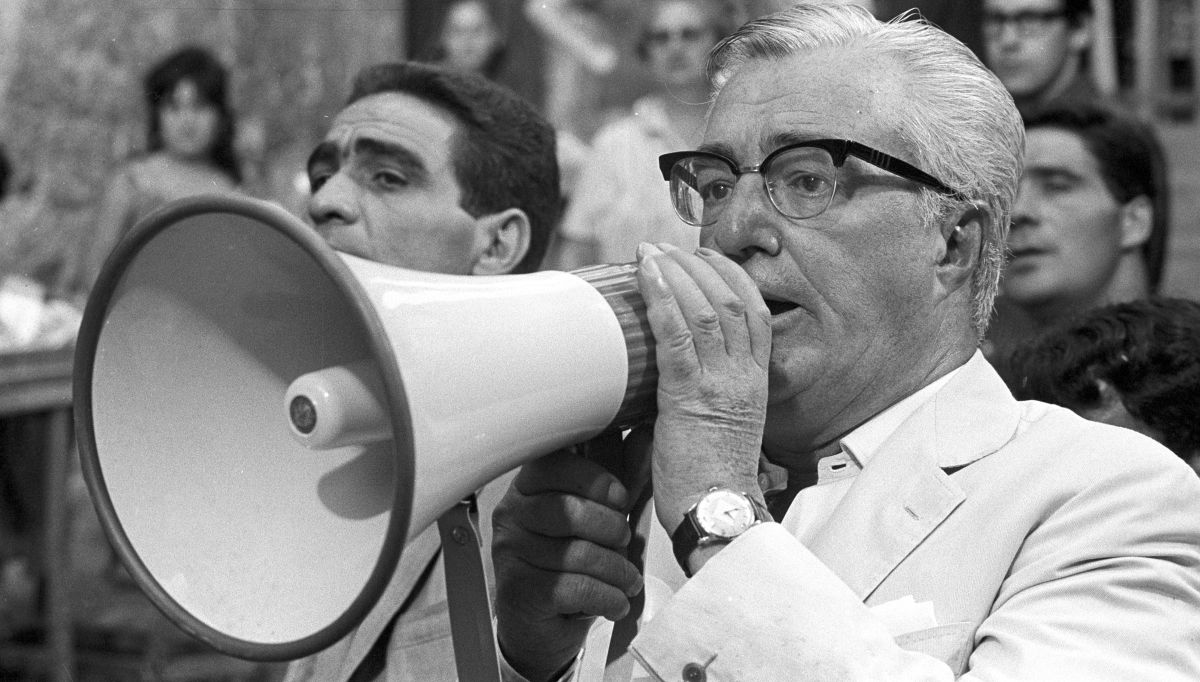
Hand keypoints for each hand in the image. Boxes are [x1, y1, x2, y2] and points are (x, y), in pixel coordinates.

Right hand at [492, 433, 646, 681]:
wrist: (542, 623)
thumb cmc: (572, 562)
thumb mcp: (600, 518)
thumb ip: (620, 481)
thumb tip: (644, 437)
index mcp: (530, 486)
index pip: (555, 465)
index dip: (594, 479)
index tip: (619, 498)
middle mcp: (513, 514)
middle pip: (568, 511)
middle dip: (610, 528)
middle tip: (624, 541)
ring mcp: (511, 552)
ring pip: (576, 554)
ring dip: (616, 570)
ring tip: (628, 580)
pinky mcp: (519, 590)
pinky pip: (574, 588)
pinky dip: (607, 597)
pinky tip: (616, 602)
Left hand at [635, 243, 771, 541]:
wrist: (717, 515)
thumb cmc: (710, 479)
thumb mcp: (723, 425)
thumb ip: (709, 391)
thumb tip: (676, 366)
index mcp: (755, 381)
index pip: (754, 310)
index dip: (728, 275)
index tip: (701, 257)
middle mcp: (743, 376)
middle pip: (729, 298)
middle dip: (696, 265)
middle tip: (664, 248)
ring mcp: (719, 384)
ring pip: (705, 308)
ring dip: (674, 273)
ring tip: (648, 254)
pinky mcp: (689, 397)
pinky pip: (676, 336)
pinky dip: (660, 299)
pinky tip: (644, 277)